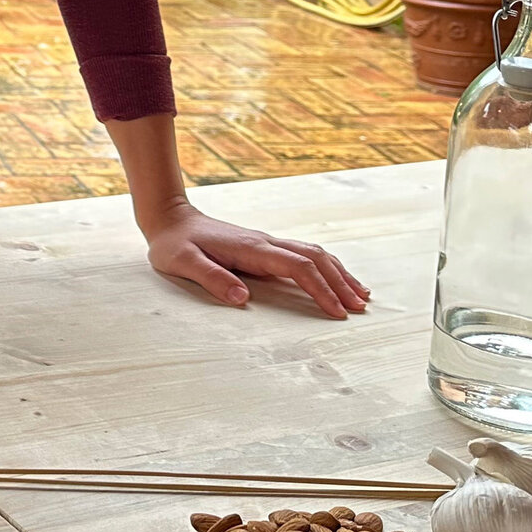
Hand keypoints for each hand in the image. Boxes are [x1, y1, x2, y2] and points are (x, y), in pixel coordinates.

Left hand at [139, 201, 369, 318]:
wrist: (170, 219)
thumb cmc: (174, 244)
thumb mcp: (184, 263)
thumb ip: (212, 279)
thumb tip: (243, 299)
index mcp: (251, 248)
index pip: (297, 268)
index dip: (320, 289)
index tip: (337, 312)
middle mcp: (265, 242)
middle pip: (315, 259)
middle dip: (340, 283)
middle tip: (360, 308)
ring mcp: (267, 243)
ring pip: (314, 253)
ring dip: (338, 273)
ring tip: (360, 295)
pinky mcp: (264, 247)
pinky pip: (304, 255)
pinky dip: (326, 266)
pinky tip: (335, 278)